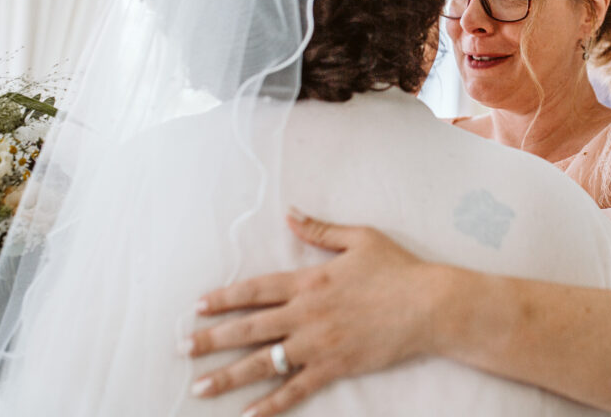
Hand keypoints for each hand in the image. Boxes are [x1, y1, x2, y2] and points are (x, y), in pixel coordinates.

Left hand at [185, 209, 437, 416]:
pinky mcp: (334, 367)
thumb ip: (320, 229)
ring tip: (198, 387)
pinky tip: (247, 414)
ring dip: (227, 375)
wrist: (429, 305)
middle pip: (249, 328)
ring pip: (263, 362)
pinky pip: (295, 389)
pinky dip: (270, 404)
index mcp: (310, 280)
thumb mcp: (360, 238)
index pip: (255, 290)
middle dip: (211, 338)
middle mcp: (306, 313)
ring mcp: (318, 344)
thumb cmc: (397, 268)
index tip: (197, 306)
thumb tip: (290, 214)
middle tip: (182, 348)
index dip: (224, 298)